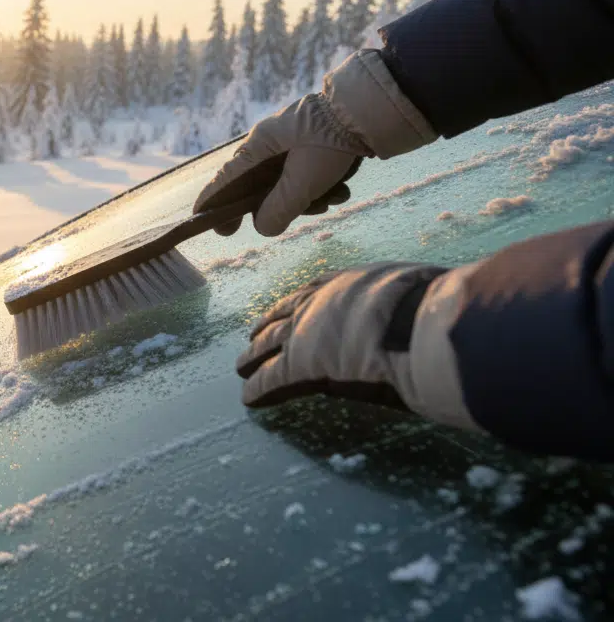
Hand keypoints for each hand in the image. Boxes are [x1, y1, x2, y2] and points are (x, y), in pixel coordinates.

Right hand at [194, 49, 437, 236]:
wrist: (371, 111)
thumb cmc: (330, 144)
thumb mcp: (303, 182)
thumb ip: (279, 209)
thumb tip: (262, 227)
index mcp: (259, 146)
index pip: (226, 179)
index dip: (213, 201)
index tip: (202, 219)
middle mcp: (270, 142)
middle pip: (260, 185)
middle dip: (277, 206)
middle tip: (280, 223)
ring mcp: (293, 142)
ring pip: (288, 181)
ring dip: (308, 198)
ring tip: (331, 199)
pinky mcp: (315, 143)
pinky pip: (308, 173)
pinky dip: (322, 186)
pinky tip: (341, 189)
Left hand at [236, 262, 479, 432]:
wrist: (419, 326)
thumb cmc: (434, 310)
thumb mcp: (417, 292)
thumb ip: (412, 300)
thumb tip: (442, 304)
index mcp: (348, 285)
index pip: (313, 293)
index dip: (297, 305)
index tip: (285, 310)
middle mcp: (319, 304)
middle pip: (283, 317)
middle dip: (267, 328)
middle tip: (253, 337)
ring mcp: (305, 333)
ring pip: (268, 346)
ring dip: (253, 357)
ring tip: (241, 366)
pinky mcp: (299, 365)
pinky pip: (271, 379)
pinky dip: (258, 389)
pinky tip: (248, 398)